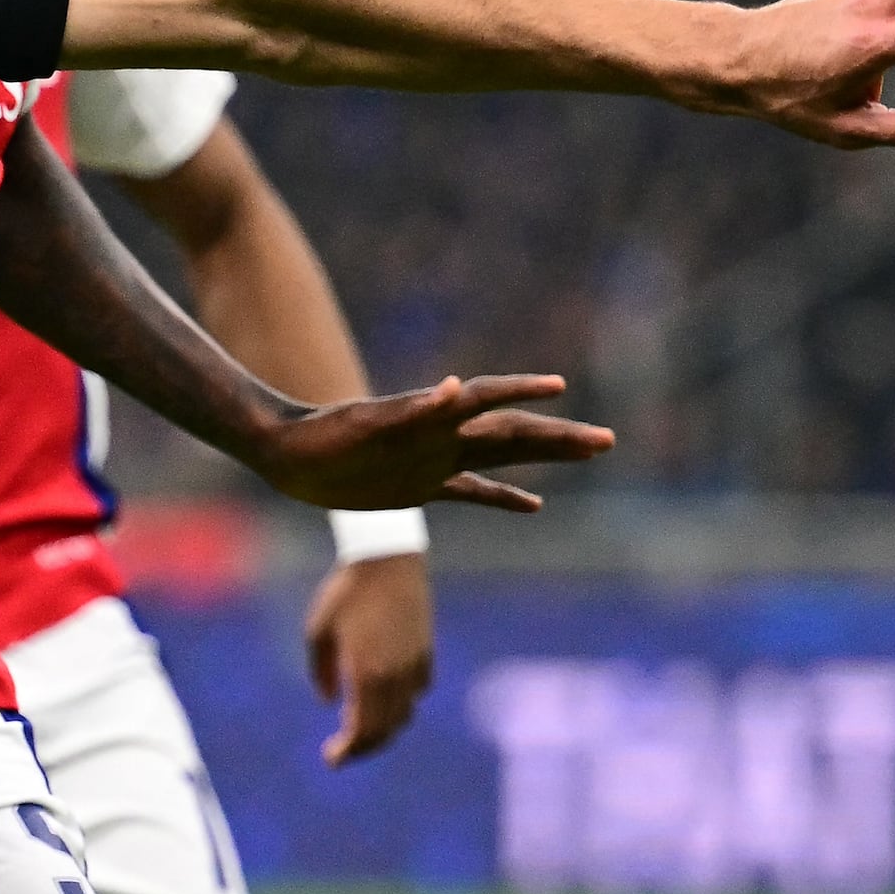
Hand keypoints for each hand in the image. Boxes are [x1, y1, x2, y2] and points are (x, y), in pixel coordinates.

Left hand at [234, 372, 611, 514]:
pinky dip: (505, 498)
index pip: (493, 403)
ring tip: (588, 452)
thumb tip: (458, 388)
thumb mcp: (369, 425)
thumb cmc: (322, 438)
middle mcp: (444, 438)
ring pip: (505, 458)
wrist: (287, 456)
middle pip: (514, 435)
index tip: (561, 388)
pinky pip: (474, 493)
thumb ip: (416, 410)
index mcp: (436, 421)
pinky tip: (536, 505)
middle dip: (560, 438)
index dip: (526, 394)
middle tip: (607, 441)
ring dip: (546, 459)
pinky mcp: (422, 486)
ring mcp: (437, 461)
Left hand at [304, 552, 437, 767]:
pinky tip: (386, 697)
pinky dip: (402, 702)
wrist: (386, 562)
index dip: (347, 751)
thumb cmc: (345, 594)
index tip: (332, 759)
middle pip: (385, 730)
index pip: (361, 731)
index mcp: (364, 675)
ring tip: (362, 726)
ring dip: (384, 727)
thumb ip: (321, 673)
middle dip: (363, 747)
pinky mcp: (426, 653)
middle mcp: (394, 677)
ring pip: (404, 715)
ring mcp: (414, 666)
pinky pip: (418, 691)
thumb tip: (330, 703)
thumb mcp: (318, 632)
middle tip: (343, 751)